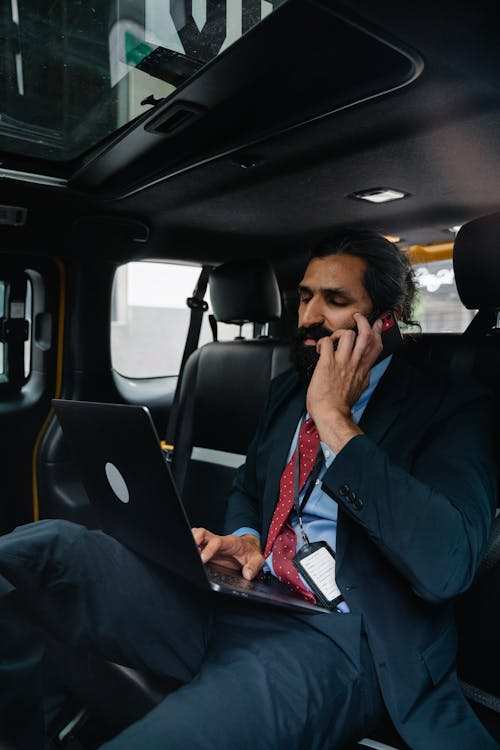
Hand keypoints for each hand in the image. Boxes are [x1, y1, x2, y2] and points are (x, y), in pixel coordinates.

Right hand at [191, 528, 263, 580]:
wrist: (248, 548)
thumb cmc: (250, 553)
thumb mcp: (257, 560)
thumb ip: (254, 567)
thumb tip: (247, 575)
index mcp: (230, 542)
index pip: (217, 542)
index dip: (208, 549)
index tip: (202, 559)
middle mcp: (218, 540)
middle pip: (203, 533)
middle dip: (194, 539)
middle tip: (189, 552)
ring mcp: (211, 543)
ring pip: (197, 534)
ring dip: (190, 540)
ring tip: (185, 553)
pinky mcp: (206, 548)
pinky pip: (195, 541)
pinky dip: (189, 543)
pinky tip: (186, 553)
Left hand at [306, 313, 382, 451]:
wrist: (332, 414)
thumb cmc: (341, 404)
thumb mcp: (360, 388)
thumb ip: (363, 376)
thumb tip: (364, 371)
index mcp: (363, 369)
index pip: (376, 346)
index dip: (378, 332)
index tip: (377, 324)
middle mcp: (354, 363)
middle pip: (365, 335)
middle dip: (362, 321)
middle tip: (356, 318)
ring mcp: (342, 362)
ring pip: (348, 335)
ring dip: (339, 332)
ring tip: (332, 339)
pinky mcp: (327, 363)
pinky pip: (326, 343)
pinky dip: (321, 342)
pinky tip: (319, 349)